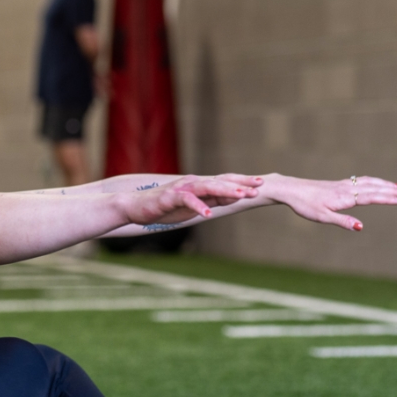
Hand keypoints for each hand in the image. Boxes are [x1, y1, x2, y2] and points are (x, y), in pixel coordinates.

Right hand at [124, 174, 260, 225]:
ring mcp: (182, 188)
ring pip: (208, 187)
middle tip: (259, 186)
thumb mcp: (193, 206)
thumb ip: (211, 201)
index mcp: (200, 184)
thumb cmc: (164, 208)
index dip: (243, 182)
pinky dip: (198, 207)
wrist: (136, 206)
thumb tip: (233, 199)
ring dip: (225, 191)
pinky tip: (208, 215)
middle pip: (221, 181)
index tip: (261, 184)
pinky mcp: (171, 197)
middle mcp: (193, 182)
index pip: (225, 181)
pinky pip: (187, 201)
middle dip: (241, 184)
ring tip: (241, 196)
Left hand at [262, 173, 396, 230]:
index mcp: (345, 198)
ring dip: (384, 184)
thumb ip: (343, 221)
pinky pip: (361, 181)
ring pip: (368, 182)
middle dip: (392, 190)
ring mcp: (343, 185)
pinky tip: (375, 183)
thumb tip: (361, 227)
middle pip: (373, 188)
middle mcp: (347, 189)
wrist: (292, 190)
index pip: (370, 197)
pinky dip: (372, 181)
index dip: (387, 198)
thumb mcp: (323, 217)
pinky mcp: (338, 184)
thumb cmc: (305, 205)